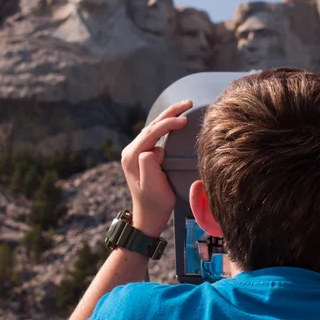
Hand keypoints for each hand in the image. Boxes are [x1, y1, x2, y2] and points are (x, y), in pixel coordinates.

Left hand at [121, 100, 192, 237]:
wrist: (149, 216)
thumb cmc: (155, 203)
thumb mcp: (153, 186)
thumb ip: (149, 165)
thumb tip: (153, 149)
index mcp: (132, 156)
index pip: (151, 133)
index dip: (168, 124)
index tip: (184, 120)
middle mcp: (131, 151)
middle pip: (152, 126)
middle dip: (170, 113)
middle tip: (188, 103)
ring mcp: (136, 152)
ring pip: (153, 128)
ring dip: (169, 116)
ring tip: (185, 107)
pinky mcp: (143, 155)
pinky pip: (155, 135)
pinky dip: (167, 125)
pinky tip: (177, 121)